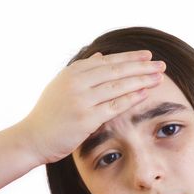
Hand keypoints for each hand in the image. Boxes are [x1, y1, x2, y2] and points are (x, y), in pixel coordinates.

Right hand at [18, 50, 165, 164]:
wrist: (32, 137)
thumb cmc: (48, 115)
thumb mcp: (60, 86)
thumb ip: (80, 71)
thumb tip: (100, 56)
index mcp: (72, 72)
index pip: (107, 61)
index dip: (129, 57)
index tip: (147, 56)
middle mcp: (77, 82)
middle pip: (116, 70)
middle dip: (141, 66)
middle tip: (160, 64)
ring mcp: (81, 100)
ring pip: (118, 86)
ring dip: (141, 80)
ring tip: (159, 77)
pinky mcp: (86, 119)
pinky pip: (114, 106)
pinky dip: (131, 98)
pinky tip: (145, 93)